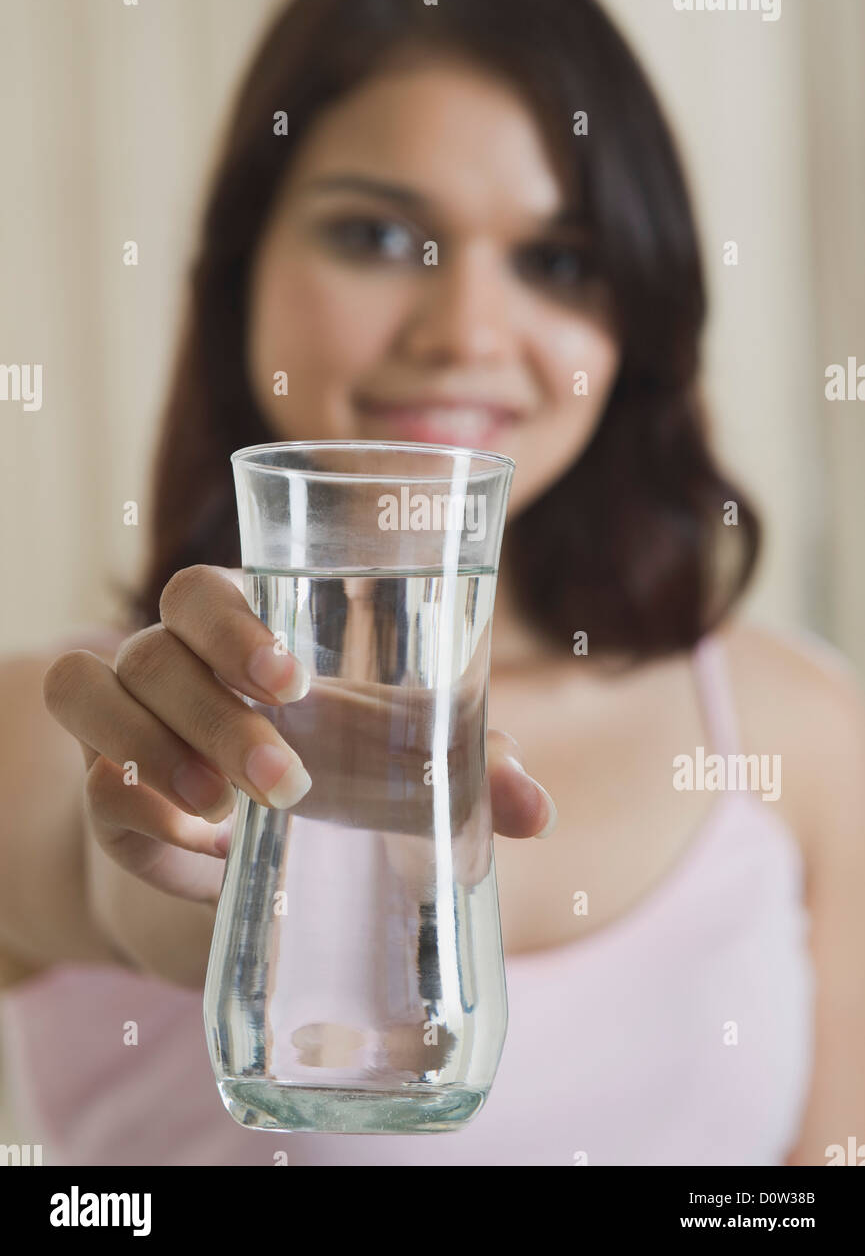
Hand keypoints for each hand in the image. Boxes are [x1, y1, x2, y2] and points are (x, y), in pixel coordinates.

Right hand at [43, 564, 555, 912]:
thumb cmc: (324, 780)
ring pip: (97, 694)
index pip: (201, 592)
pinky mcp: (105, 799)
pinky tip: (188, 842)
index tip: (294, 680)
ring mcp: (124, 730)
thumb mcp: (387, 771)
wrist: (234, 868)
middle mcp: (168, 670)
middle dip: (217, 710)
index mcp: (237, 639)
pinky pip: (91, 782)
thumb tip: (539, 811)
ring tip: (230, 812)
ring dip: (160, 749)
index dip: (233, 623)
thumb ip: (462, 774)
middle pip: (155, 647)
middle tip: (285, 781)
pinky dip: (127, 805)